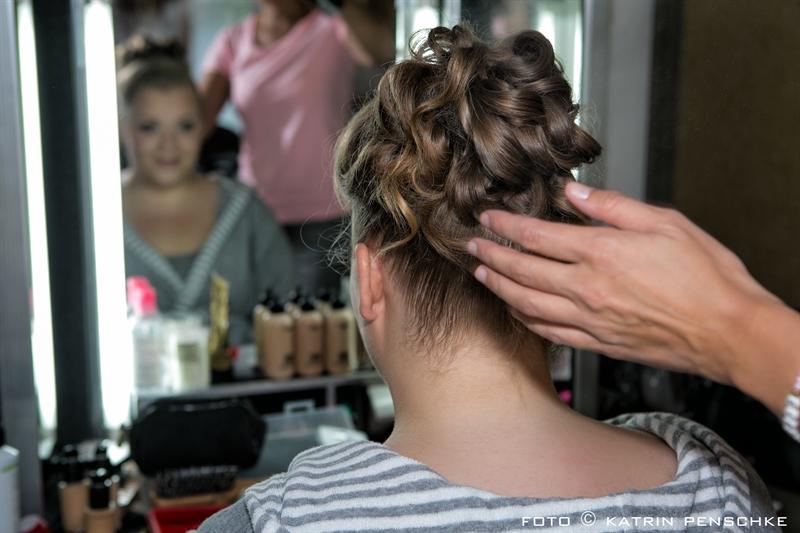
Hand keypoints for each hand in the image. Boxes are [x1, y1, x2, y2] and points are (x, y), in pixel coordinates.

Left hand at [466, 182, 778, 386]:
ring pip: (527, 304)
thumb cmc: (706, 277)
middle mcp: (587, 288)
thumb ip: (612, 206)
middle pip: (522, 271)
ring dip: (500, 287)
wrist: (728, 332)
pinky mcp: (597, 343)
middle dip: (492, 255)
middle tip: (472, 246)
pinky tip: (516, 312)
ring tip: (482, 275)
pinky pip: (549, 333)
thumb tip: (574, 191)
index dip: (505, 226)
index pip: (536, 236)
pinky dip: (526, 320)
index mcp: (601, 252)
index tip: (486, 219)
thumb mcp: (664, 222)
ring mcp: (589, 320)